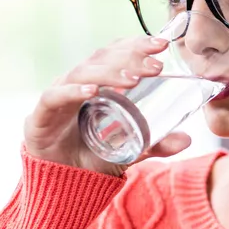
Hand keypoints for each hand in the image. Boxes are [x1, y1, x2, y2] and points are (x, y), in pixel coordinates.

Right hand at [24, 36, 191, 175]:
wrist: (62, 183)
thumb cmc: (93, 156)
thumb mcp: (132, 150)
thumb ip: (156, 144)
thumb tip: (187, 139)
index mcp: (99, 83)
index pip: (117, 54)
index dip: (137, 45)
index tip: (162, 44)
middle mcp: (78, 83)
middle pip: (103, 58)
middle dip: (131, 57)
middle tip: (156, 66)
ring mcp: (59, 96)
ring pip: (83, 72)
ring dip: (110, 73)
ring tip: (134, 80)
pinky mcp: (41, 115)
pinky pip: (56, 97)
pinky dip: (74, 91)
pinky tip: (93, 91)